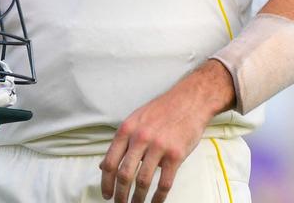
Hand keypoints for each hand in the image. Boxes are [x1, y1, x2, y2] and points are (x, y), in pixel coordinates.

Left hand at [99, 60, 233, 202]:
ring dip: (138, 199)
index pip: (110, 162)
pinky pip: (164, 183)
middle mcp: (140, 138)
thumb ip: (120, 143)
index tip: (106, 194)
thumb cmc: (162, 111)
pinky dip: (158, 197)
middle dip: (120, 194)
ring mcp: (158, 147)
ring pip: (143, 181)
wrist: (190, 100)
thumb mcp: (135, 121)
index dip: (106, 182)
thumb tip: (104, 165)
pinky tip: (155, 202)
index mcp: (126, 130)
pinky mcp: (175, 155)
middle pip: (124, 175)